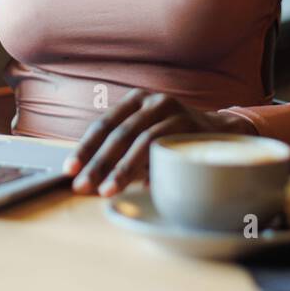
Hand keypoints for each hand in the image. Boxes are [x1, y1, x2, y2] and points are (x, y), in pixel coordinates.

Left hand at [62, 88, 240, 197]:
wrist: (220, 134)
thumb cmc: (172, 140)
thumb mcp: (144, 138)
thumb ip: (120, 152)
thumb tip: (85, 178)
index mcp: (135, 101)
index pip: (103, 124)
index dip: (84, 148)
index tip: (69, 170)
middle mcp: (152, 100)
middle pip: (117, 132)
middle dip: (97, 162)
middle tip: (82, 186)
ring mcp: (172, 110)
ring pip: (139, 140)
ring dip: (121, 169)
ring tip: (106, 190)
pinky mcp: (189, 123)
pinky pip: (164, 146)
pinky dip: (149, 168)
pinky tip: (139, 186)